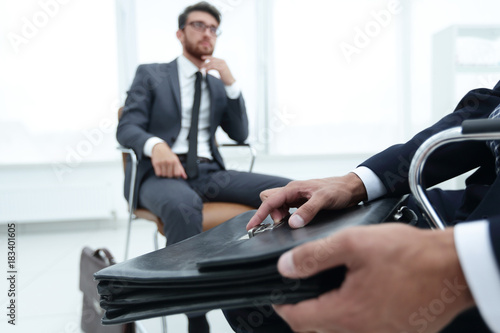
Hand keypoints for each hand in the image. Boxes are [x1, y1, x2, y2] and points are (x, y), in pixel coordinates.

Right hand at [151, 142, 186, 178]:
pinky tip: (160, 169)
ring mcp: (162, 162)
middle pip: (170, 176)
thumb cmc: (169, 156)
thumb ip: (181, 169)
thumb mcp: (176, 160)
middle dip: (169, 175)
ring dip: (164, 174)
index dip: (176, 176)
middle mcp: (169, 162)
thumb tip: (185, 177)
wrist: (159, 148)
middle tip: (168, 170)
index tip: (174, 173)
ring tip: (164, 169)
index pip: (177, 174)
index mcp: (175, 161)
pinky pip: (158, 174)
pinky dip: (159, 173)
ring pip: (164, 175)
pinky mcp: (156, 163)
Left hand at [201, 56, 235, 85]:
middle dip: (205, 63)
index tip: (202, 57)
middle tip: (201, 66)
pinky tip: (205, 71)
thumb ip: (215, 67)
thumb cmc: (225, 78)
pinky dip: (208, 69)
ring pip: (212, 63)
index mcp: (222, 61)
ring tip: (202, 69)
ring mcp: (222, 64)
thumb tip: (208, 67)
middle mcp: (222, 61)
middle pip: (211, 60)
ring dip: (206, 66)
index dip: (207, 57)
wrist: (231, 82)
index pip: (213, 58)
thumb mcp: (220, 70)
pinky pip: (213, 67)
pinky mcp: (221, 68)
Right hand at [246, 173, 367, 229]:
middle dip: (270, 213)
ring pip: (277, 206)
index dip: (259, 214)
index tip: (252, 227)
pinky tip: (296, 222)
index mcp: (293, 188)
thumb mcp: (324, 199)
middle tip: (284, 222)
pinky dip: (286, 217)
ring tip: (292, 222)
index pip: (269, 201)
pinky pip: (286, 210)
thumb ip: (308, 210)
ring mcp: (296, 197)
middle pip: (269, 201)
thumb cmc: (338, 189)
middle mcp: (292, 192)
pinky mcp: (301, 203)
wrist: (351, 188)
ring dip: (279, 216)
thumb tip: (293, 223)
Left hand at [273, 224, 474, 332]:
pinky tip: (355, 298)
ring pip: (339, 332)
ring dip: (326, 316)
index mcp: (348, 313)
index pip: (298, 319)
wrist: (452, 268)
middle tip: (299, 293)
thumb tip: (285, 267)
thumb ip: (315, 256)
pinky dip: (351, 318)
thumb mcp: (354, 244)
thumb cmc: (409, 254)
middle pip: (316, 330)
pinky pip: (363, 331)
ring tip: (325, 292)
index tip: (277, 295)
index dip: (282, 305)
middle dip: (302, 313)